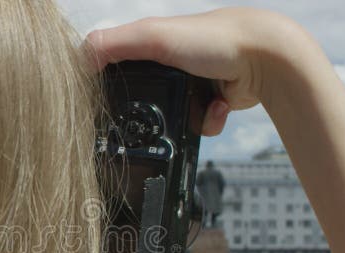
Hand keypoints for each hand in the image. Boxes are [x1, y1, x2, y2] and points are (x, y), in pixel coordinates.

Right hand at [84, 7, 312, 136]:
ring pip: (169, 117)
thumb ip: (113, 45)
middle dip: (150, 110)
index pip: (116, 63)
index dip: (108, 82)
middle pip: (143, 97)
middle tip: (155, 113)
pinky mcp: (210, 100)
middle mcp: (171, 61)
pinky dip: (206, 120)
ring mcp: (192, 82)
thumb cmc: (214, 38)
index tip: (104, 102)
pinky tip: (218, 107)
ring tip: (200, 106)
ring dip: (182, 118)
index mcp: (152, 41)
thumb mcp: (154, 36)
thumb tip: (78, 58)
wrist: (266, 59)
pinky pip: (196, 125)